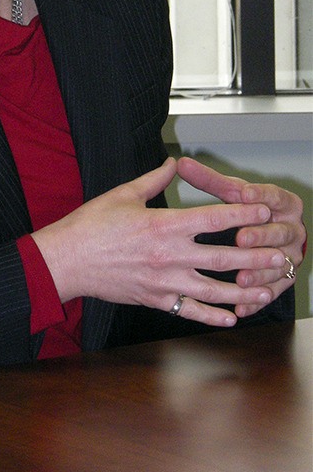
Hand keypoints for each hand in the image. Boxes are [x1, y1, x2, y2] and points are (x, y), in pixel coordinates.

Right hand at [32, 157, 285, 327]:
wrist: (67, 260)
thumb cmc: (91, 225)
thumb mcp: (124, 194)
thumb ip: (154, 180)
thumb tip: (173, 163)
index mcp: (164, 224)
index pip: (213, 217)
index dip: (242, 212)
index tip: (263, 210)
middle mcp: (170, 255)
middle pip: (224, 256)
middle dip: (256, 256)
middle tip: (281, 256)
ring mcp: (164, 281)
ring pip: (214, 289)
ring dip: (244, 291)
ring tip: (267, 290)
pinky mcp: (155, 300)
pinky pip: (191, 310)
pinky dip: (213, 316)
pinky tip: (232, 318)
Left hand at [176, 156, 305, 316]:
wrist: (275, 233)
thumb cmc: (246, 208)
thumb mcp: (232, 192)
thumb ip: (210, 180)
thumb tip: (180, 162)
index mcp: (282, 202)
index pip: (274, 195)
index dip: (260, 194)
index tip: (244, 193)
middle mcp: (291, 228)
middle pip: (278, 232)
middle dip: (260, 236)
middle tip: (241, 239)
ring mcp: (290, 255)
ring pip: (279, 266)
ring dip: (259, 273)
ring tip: (240, 279)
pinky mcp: (284, 279)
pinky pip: (273, 292)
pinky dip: (257, 300)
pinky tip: (240, 308)